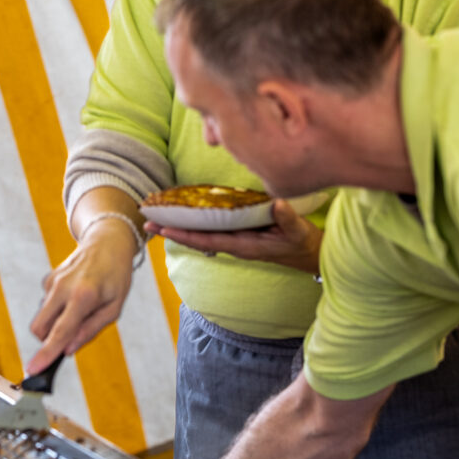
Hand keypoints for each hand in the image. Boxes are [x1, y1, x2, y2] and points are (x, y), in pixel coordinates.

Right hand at [26, 217, 137, 374]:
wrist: (107, 241)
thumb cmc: (115, 276)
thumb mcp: (114, 307)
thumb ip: (91, 330)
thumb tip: (68, 350)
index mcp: (83, 296)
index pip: (60, 332)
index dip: (46, 354)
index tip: (33, 369)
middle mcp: (63, 288)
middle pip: (40, 327)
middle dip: (47, 340)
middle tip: (69, 337)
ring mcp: (53, 281)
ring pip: (42, 316)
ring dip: (55, 322)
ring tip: (82, 308)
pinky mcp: (48, 278)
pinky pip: (47, 303)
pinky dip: (58, 307)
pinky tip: (75, 295)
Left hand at [142, 198, 321, 273]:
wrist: (312, 255)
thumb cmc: (304, 243)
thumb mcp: (299, 230)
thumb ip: (287, 218)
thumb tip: (277, 203)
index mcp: (245, 246)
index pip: (209, 240)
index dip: (186, 235)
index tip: (164, 229)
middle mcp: (236, 244)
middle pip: (198, 238)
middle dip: (173, 231)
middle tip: (147, 223)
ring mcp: (236, 240)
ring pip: (202, 234)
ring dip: (179, 227)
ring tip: (156, 220)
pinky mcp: (240, 234)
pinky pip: (212, 229)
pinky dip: (195, 223)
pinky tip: (184, 215)